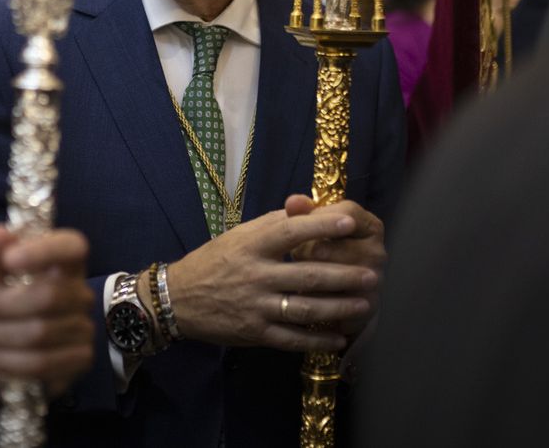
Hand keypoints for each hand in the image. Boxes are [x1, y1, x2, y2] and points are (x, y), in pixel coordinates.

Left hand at [0, 225, 95, 399]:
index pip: (71, 246)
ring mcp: (85, 326)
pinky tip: (0, 358)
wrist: (4, 344)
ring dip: (2, 340)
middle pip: (48, 297)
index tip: (8, 260)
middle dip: (5, 308)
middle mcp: (81, 291)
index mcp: (64, 260)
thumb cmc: (1, 297)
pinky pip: (43, 365)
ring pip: (41, 335)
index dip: (43, 252)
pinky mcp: (81, 358)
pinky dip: (11, 364)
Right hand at [165, 206, 377, 352]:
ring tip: (364, 304)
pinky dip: (317, 339)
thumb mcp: (239, 235)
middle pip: (306, 276)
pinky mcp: (255, 334)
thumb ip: (274, 224)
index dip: (321, 227)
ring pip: (305, 308)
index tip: (350, 224)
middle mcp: (255, 275)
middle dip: (343, 276)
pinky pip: (292, 339)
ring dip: (338, 308)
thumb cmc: (215, 260)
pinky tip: (339, 337)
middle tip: (371, 274)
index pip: (291, 232)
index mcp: (252, 245)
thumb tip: (309, 209)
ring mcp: (256, 307)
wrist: (178, 299)